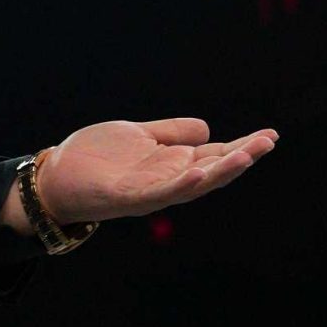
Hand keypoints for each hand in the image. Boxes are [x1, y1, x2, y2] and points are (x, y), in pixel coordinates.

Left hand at [35, 117, 276, 224]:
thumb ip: (171, 133)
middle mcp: (167, 179)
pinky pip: (160, 192)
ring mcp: (151, 191)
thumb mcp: (139, 136)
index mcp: (173, 163)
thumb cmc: (96, 158)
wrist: (56, 176)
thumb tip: (207, 129)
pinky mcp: (129, 197)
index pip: (215, 154)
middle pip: (213, 169)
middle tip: (269, 142)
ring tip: (245, 156)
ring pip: (193, 183)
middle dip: (241, 157)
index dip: (243, 146)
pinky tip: (198, 172)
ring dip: (220, 171)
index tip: (270, 134)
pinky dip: (181, 184)